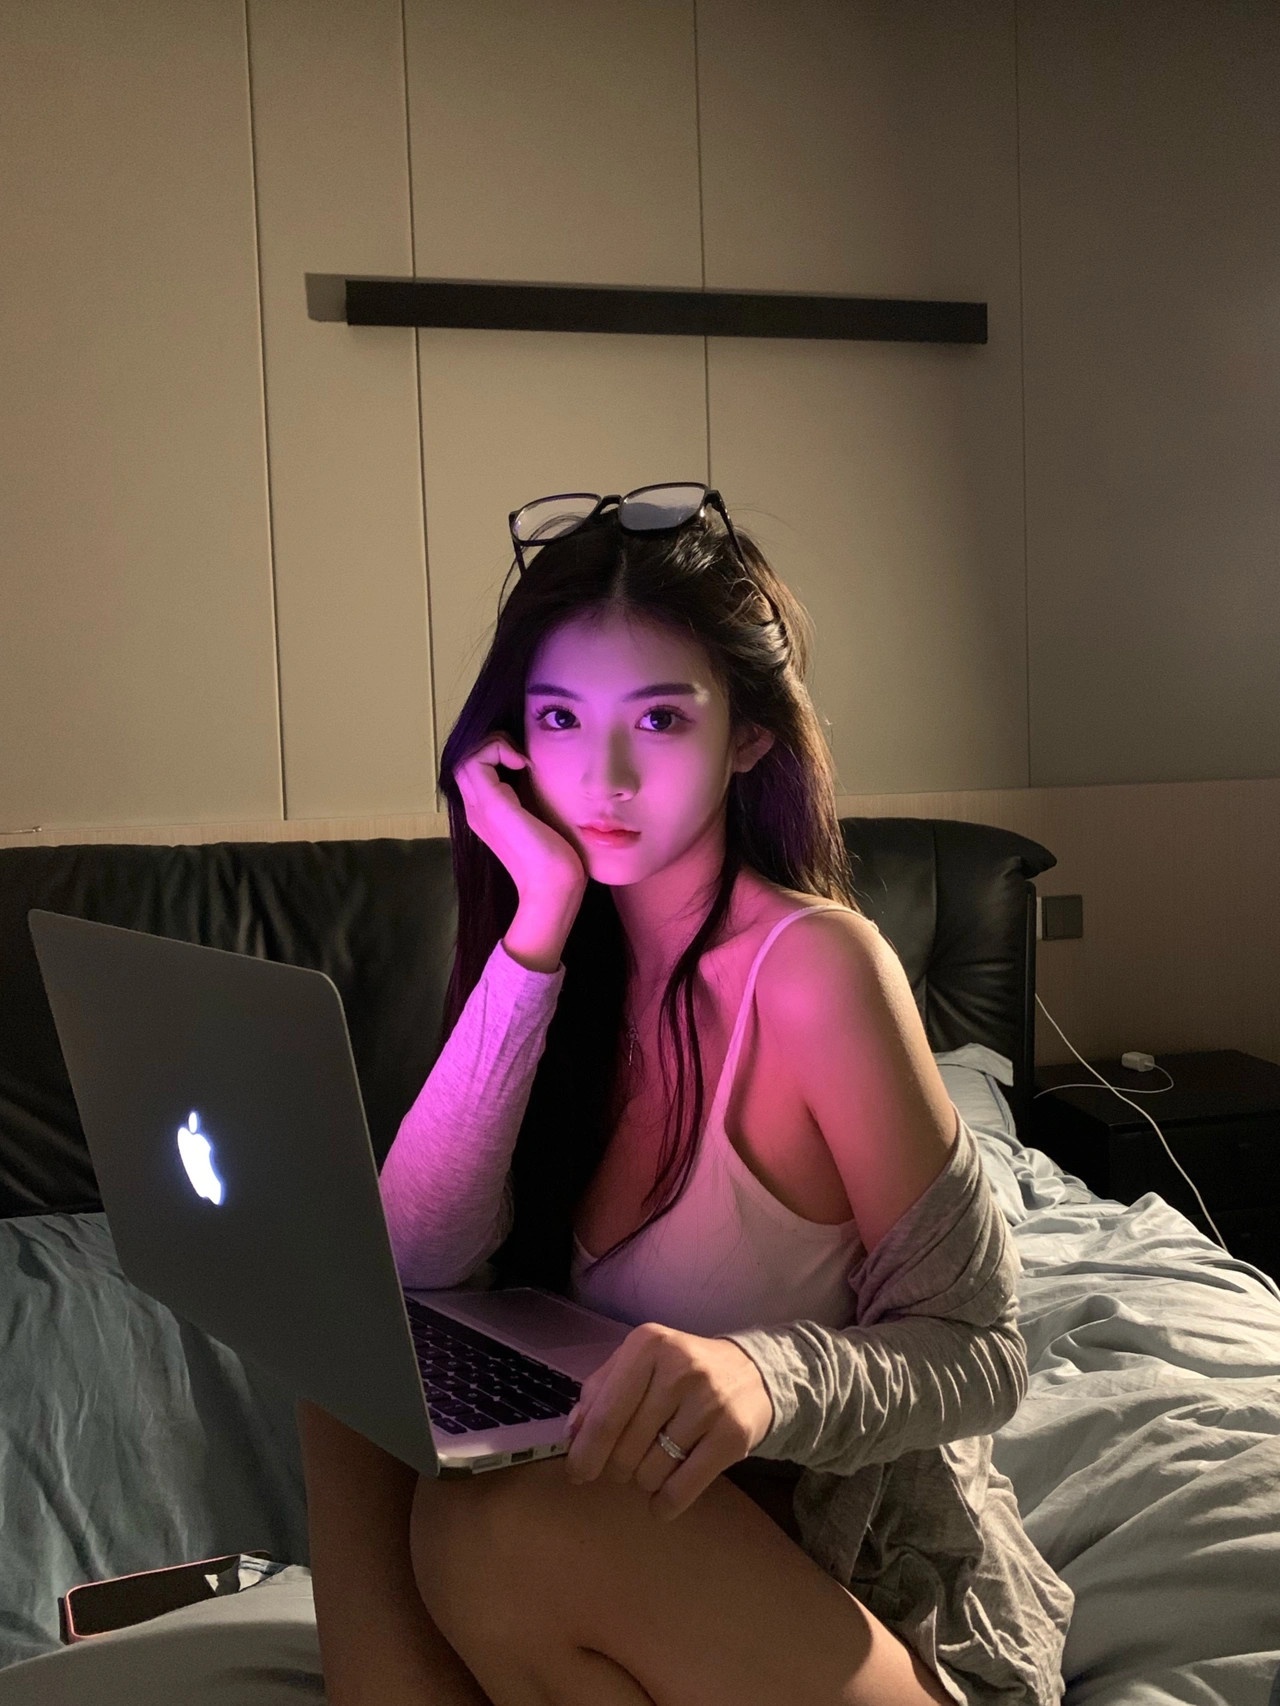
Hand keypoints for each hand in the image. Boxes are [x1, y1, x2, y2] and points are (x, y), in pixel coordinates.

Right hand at [452, 733, 586, 903]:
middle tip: (523, 756)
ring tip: (521, 759)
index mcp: (485, 814)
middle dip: (494, 745)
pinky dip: (498, 750)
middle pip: (466, 759)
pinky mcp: (491, 806)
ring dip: (494, 745)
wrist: (553, 889)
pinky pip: (476, 759)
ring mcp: (479, 808)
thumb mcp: (538, 819)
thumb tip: (539, 774)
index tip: (526, 761)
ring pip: (466, 756)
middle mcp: (475, 810)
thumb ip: (530, 799)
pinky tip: (524, 764)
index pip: (474, 769)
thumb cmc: (555, 860)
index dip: (496, 752)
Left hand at [561, 1323, 773, 1521]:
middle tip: (628, 1459)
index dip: (584, 1454)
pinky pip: (681, 1490)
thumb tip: (574, 1434)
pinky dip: (664, 1504)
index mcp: (648, 1345)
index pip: (604, 1415)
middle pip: (625, 1449)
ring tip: (657, 1460)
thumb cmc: (679, 1370)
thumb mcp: (638, 1363)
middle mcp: (679, 1369)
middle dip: (617, 1466)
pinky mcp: (733, 1436)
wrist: (751, 1372)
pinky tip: (663, 1498)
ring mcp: (709, 1403)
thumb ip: (600, 1391)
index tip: (577, 1473)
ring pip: (650, 1473)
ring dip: (644, 1480)